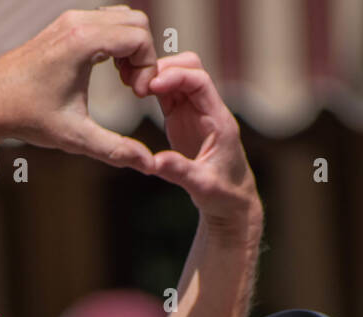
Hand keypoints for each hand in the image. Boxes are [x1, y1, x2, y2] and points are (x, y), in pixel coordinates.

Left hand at [0, 6, 157, 173]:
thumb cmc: (28, 117)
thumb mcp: (75, 137)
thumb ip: (115, 150)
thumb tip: (150, 166)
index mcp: (81, 42)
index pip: (140, 38)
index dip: (148, 68)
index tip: (136, 95)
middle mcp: (77, 23)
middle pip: (137, 21)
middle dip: (144, 55)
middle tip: (132, 87)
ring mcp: (71, 19)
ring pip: (124, 17)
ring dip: (132, 47)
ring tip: (123, 80)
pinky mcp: (66, 24)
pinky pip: (108, 21)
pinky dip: (117, 41)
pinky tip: (109, 71)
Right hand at [147, 54, 260, 232]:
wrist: (231, 202)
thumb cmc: (223, 195)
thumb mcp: (202, 187)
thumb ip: (179, 172)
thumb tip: (153, 162)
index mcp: (218, 120)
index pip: (199, 81)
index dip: (175, 76)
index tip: (150, 85)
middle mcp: (207, 109)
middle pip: (190, 67)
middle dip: (164, 68)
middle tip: (137, 82)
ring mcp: (195, 112)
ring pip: (177, 76)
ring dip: (156, 75)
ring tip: (132, 85)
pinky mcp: (182, 119)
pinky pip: (167, 93)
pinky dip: (152, 88)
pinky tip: (136, 93)